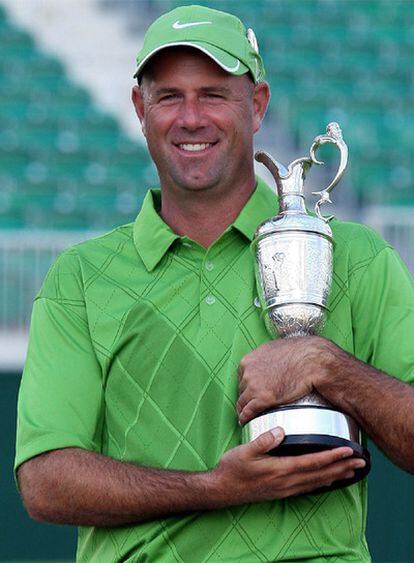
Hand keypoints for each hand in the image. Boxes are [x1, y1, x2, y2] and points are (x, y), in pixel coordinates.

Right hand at [212, 427, 365, 501]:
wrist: (222, 489)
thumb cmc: (232, 468)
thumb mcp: (245, 451)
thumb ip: (263, 441)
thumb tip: (281, 430)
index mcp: (280, 470)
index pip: (312, 462)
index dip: (332, 457)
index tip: (348, 451)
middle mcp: (287, 482)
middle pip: (320, 475)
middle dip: (342, 467)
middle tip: (360, 462)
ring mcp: (285, 489)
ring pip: (317, 482)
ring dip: (336, 476)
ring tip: (351, 471)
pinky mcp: (282, 491)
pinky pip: (308, 488)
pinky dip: (323, 483)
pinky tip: (328, 480)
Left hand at [237, 337, 333, 424]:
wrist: (312, 361)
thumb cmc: (299, 352)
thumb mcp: (275, 349)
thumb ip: (266, 356)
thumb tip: (269, 360)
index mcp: (250, 360)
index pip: (242, 377)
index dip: (247, 386)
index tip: (250, 391)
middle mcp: (248, 373)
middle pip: (242, 389)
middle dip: (247, 396)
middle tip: (251, 403)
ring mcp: (254, 386)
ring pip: (243, 402)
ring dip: (245, 409)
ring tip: (248, 415)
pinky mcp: (262, 399)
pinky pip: (248, 412)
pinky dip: (246, 418)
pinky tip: (247, 421)